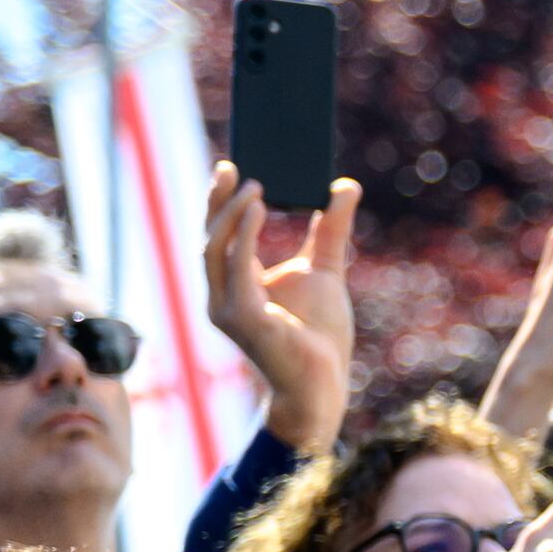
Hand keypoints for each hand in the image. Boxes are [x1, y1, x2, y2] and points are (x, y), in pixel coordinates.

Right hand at [202, 165, 360, 453]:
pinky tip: (258, 208)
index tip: (230, 167)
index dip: (220, 202)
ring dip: (231, 212)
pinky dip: (244, 234)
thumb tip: (344, 185)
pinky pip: (235, 267)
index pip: (218, 236)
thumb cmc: (318, 335)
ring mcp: (225, 308)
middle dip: (217, 201)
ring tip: (253, 183)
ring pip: (215, 248)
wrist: (322, 385)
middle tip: (231, 166)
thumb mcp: (326, 269)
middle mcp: (221, 295)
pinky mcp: (241, 317)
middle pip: (208, 237)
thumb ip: (331, 229)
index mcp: (234, 285)